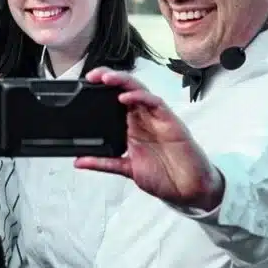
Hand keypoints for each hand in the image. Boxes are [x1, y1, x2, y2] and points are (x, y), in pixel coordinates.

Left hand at [73, 67, 223, 210]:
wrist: (189, 191)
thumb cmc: (163, 176)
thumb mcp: (127, 169)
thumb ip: (103, 163)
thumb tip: (78, 162)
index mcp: (132, 126)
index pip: (114, 100)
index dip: (101, 89)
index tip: (84, 84)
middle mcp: (143, 118)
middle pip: (125, 89)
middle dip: (109, 79)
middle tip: (92, 76)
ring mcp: (157, 118)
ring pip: (139, 90)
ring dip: (123, 82)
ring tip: (107, 79)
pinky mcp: (170, 122)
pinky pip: (155, 103)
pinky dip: (141, 97)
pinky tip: (127, 97)